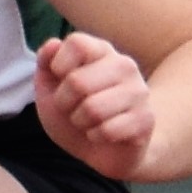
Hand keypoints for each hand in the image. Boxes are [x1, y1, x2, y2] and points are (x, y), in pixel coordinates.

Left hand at [34, 29, 159, 177]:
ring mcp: (138, 91)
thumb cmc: (75, 112)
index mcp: (101, 51)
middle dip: (64, 103)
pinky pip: (107, 130)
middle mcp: (124, 65)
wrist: (105, 149)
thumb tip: (53, 43)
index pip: (77, 44)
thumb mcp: (50, 89)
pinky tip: (103, 134)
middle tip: (73, 108)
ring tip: (88, 121)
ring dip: (80, 122)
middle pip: (77, 81)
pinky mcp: (145, 119)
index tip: (62, 82)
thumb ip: (46, 64)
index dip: (58, 66)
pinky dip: (96, 136)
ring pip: (92, 109)